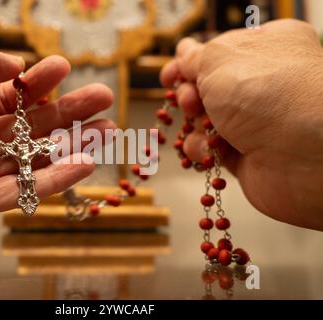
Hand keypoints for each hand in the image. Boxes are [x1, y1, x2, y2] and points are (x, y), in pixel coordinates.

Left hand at [0, 14, 113, 237]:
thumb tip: (10, 68)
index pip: (4, 94)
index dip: (35, 81)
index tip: (62, 67)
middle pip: (25, 126)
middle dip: (66, 111)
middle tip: (103, 98)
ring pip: (28, 159)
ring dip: (70, 145)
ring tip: (108, 129)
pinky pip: (17, 192)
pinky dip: (54, 181)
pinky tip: (85, 163)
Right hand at [161, 19, 322, 230]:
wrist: (305, 156)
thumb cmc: (266, 94)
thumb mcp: (220, 60)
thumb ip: (195, 57)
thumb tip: (183, 52)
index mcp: (264, 48)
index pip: (216, 53)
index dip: (188, 64)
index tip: (169, 77)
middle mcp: (260, 84)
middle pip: (206, 89)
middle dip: (190, 96)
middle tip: (191, 102)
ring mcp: (254, 121)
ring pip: (204, 121)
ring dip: (194, 125)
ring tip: (203, 127)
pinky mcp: (246, 153)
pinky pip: (211, 148)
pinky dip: (203, 149)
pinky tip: (209, 150)